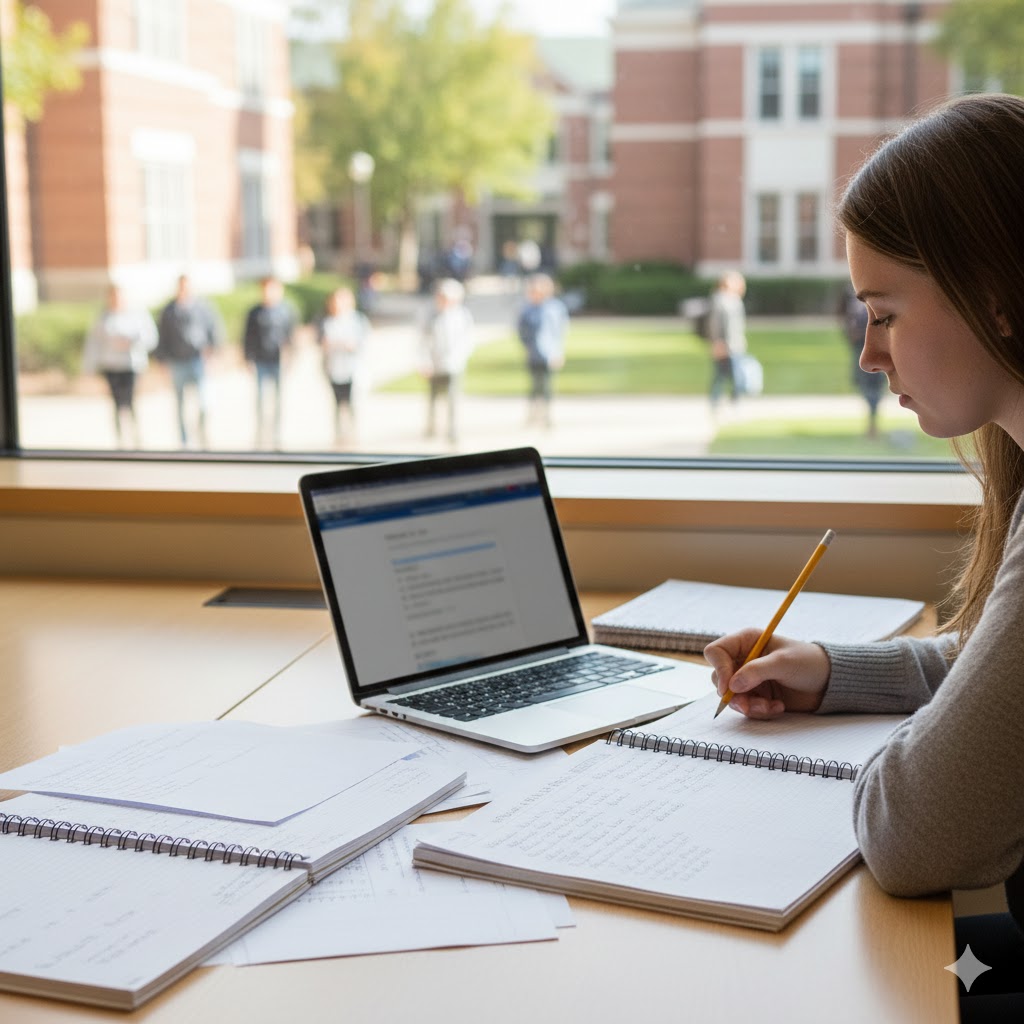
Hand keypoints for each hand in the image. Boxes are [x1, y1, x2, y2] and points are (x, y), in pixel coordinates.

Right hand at [703, 630, 829, 719]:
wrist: (829, 683)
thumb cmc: (808, 663)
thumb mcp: (783, 663)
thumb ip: (756, 671)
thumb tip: (732, 686)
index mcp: (746, 642)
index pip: (716, 652)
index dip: (719, 669)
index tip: (729, 687)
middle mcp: (743, 659)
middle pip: (719, 678)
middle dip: (734, 694)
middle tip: (749, 705)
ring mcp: (749, 678)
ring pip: (732, 696)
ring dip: (750, 706)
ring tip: (771, 707)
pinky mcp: (757, 695)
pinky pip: (746, 707)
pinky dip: (760, 711)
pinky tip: (778, 707)